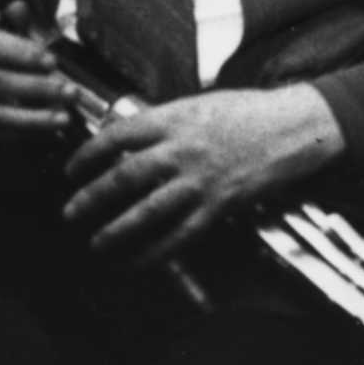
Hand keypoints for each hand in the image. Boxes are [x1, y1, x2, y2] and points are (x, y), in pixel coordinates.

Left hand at [62, 84, 345, 263]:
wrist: (293, 128)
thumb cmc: (248, 112)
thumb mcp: (199, 104)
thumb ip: (164, 123)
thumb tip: (127, 140)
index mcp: (174, 119)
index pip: (116, 137)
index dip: (87, 155)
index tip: (71, 170)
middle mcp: (182, 150)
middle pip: (123, 177)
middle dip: (90, 197)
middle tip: (70, 212)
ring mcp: (200, 181)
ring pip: (145, 211)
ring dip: (115, 230)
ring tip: (95, 241)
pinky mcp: (218, 206)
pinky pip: (179, 235)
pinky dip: (154, 252)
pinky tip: (136, 261)